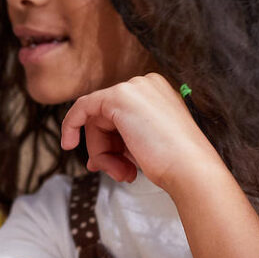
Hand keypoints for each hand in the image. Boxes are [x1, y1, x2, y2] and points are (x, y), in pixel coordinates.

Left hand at [59, 72, 218, 191]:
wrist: (190, 169)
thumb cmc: (175, 163)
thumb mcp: (144, 147)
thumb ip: (121, 144)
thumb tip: (93, 158)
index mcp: (157, 92)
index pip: (120, 115)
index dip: (110, 142)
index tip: (108, 165)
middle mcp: (147, 83)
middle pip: (105, 116)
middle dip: (105, 149)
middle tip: (119, 174)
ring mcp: (133, 87)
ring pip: (96, 120)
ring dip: (103, 153)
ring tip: (123, 173)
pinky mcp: (117, 97)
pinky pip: (82, 108)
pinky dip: (71, 125)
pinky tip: (68, 143)